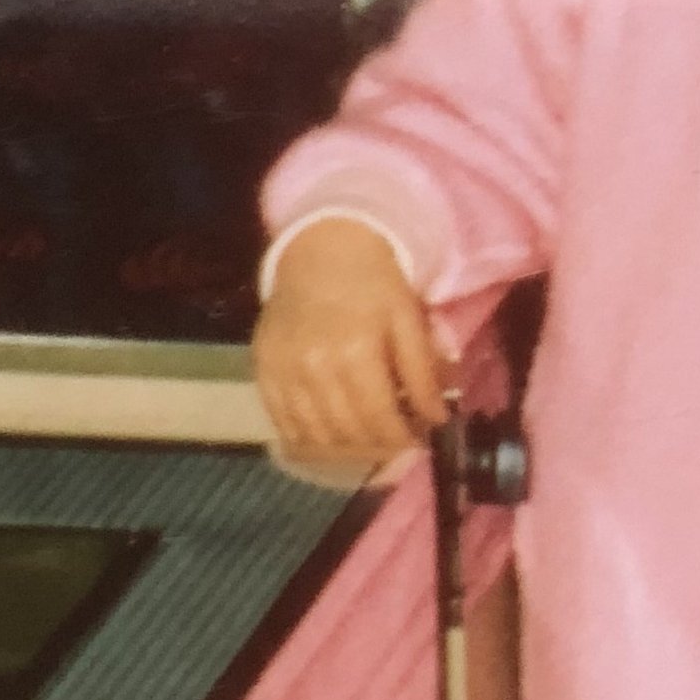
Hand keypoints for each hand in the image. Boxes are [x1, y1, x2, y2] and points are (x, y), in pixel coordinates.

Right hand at [252, 221, 448, 467]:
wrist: (319, 250)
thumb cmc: (371, 282)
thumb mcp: (407, 319)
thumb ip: (422, 372)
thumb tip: (437, 420)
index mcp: (356, 352)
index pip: (379, 420)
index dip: (401, 440)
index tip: (416, 442)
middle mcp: (315, 368)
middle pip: (349, 434)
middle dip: (377, 446)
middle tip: (393, 442)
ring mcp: (283, 372)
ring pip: (316, 437)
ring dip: (345, 449)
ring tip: (365, 440)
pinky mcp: (262, 372)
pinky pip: (283, 424)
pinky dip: (308, 439)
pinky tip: (329, 436)